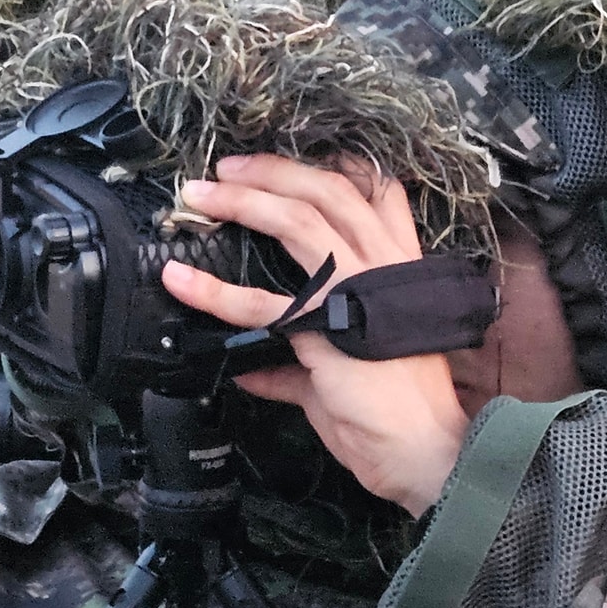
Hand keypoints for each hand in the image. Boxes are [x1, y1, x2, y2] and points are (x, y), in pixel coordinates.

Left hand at [160, 153, 469, 516]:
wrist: (426, 453)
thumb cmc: (394, 414)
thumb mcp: (345, 371)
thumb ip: (295, 361)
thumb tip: (252, 367)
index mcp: (397, 269)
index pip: (377, 195)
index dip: (338, 165)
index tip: (296, 153)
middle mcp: (383, 266)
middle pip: (328, 192)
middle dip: (273, 171)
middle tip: (227, 167)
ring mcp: (357, 291)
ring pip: (297, 222)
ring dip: (242, 202)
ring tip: (199, 194)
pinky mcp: (327, 327)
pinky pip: (260, 304)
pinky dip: (213, 292)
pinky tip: (180, 280)